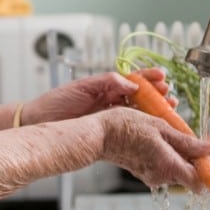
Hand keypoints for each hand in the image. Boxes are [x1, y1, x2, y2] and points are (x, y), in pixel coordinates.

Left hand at [20, 68, 176, 125]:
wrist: (39, 122)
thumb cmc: (56, 102)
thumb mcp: (82, 87)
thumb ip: (107, 82)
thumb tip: (131, 83)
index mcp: (106, 87)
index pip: (133, 80)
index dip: (149, 78)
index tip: (162, 77)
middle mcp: (111, 101)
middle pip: (141, 97)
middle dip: (158, 95)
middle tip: (170, 97)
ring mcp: (110, 117)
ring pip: (139, 113)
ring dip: (155, 111)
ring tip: (169, 110)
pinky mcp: (107, 132)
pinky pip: (129, 129)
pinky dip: (143, 128)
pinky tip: (153, 129)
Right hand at [98, 108, 209, 194]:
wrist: (98, 134)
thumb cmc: (125, 127)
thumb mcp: (161, 128)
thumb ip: (187, 142)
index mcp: (168, 166)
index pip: (201, 181)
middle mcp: (161, 176)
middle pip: (194, 176)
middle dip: (208, 160)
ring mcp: (153, 175)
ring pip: (182, 171)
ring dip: (194, 156)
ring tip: (199, 138)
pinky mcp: (146, 171)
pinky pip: (169, 167)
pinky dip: (180, 156)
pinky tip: (179, 141)